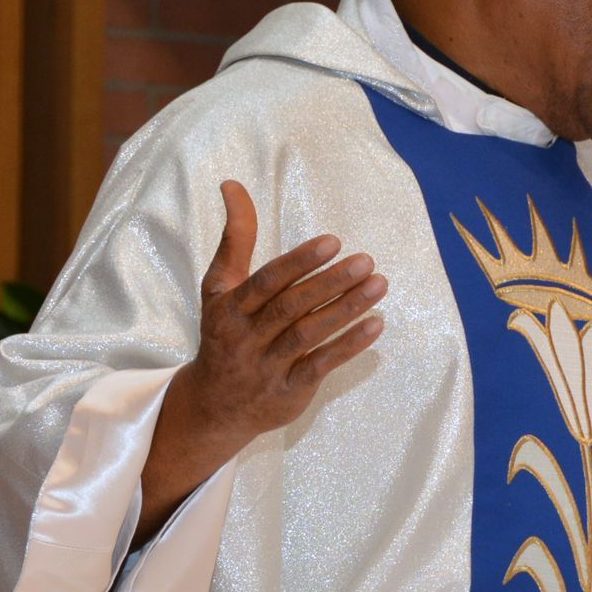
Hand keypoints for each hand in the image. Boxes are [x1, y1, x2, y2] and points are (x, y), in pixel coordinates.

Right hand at [139, 181, 385, 540]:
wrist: (212, 407)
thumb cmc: (224, 333)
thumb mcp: (219, 288)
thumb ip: (235, 238)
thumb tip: (232, 184)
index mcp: (229, 307)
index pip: (266, 281)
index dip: (299, 262)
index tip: (333, 241)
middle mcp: (246, 337)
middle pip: (291, 307)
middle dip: (330, 283)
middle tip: (366, 260)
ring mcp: (267, 366)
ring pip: (308, 335)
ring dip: (346, 309)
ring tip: (379, 284)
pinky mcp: (288, 391)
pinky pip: (321, 365)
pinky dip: (348, 345)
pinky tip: (376, 324)